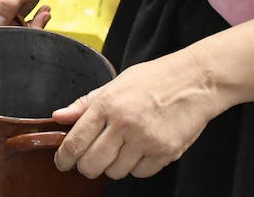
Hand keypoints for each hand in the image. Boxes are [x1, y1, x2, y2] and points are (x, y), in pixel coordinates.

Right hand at [0, 0, 53, 29]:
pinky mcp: (14, 19)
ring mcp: (1, 15)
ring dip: (25, 31)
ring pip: (5, 35)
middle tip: (30, 23)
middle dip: (8, 34)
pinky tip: (44, 13)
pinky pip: (18, 32)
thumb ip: (9, 2)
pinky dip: (33, 28)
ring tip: (43, 15)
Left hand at [51, 50, 221, 179]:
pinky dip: (137, 166)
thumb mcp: (115, 84)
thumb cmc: (154, 79)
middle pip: (92, 164)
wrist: (195, 81)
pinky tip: (141, 149)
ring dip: (114, 165)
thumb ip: (85, 103)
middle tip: (90, 160)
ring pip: (115, 172)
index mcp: (108, 104)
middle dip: (86, 167)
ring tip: (122, 148)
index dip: (64, 157)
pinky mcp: (165, 152)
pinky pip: (140, 173)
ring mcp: (146, 140)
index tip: (62, 162)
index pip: (76, 141)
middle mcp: (124, 124)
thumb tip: (58, 117)